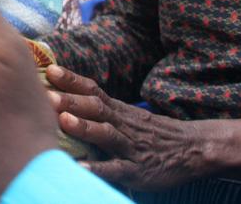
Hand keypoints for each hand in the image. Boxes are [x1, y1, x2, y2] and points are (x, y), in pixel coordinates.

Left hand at [46, 65, 203, 189]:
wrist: (194, 148)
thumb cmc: (151, 132)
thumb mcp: (127, 115)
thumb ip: (101, 107)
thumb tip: (63, 94)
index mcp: (118, 110)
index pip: (93, 90)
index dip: (72, 80)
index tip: (50, 70)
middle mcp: (122, 124)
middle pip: (96, 108)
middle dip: (71, 101)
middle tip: (47, 95)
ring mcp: (130, 147)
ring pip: (106, 134)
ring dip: (85, 127)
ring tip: (64, 121)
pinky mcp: (137, 170)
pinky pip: (117, 169)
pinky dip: (99, 168)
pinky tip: (81, 168)